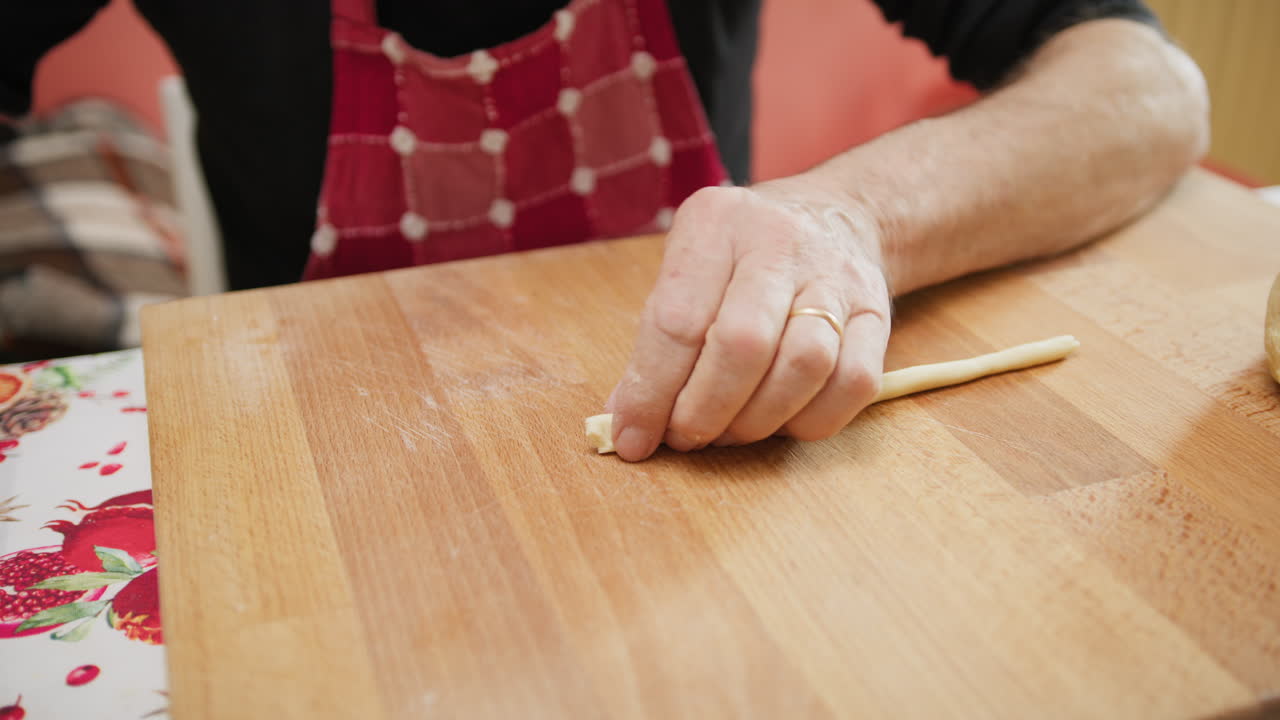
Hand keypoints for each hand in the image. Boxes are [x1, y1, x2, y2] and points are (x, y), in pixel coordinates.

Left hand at [606, 178, 892, 460]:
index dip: (650, 392)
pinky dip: (810, 421)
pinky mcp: (876, 312)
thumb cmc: (740, 255)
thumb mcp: (688, 266)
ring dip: (756, 421)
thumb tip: (630, 421)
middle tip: (685, 436)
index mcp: (717, 224)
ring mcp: (836, 276)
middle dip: (704, 411)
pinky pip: (853, 384)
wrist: (833, 215)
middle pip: (744, 345)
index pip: (677, 321)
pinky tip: (780, 421)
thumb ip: (657, 338)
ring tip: (728, 431)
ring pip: (805, 366)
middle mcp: (780, 242)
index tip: (632, 438)